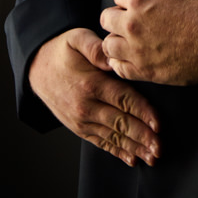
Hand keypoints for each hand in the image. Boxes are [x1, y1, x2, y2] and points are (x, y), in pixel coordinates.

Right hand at [28, 27, 160, 167]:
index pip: (123, 100)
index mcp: (91, 84)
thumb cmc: (62, 51)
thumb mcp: (77, 38)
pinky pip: (100, 142)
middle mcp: (86, 106)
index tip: (158, 124)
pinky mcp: (78, 128)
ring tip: (151, 157)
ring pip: (113, 137)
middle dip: (143, 137)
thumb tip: (112, 58)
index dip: (143, 113)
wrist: (37, 68)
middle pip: (121, 123)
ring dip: (134, 148)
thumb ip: (96, 48)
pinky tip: (131, 159)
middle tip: (160, 148)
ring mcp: (81, 120)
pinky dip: (117, 152)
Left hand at [100, 0, 197, 85]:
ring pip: (108, 45)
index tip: (136, 1)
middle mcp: (132, 25)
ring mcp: (136, 50)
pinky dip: (120, 63)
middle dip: (117, 16)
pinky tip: (128, 57)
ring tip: (127, 40)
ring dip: (116, 40)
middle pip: (106, 18)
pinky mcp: (144, 71)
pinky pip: (118, 69)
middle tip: (129, 19)